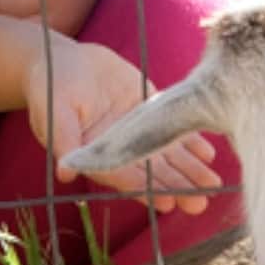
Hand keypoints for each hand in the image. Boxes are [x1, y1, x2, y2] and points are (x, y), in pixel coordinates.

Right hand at [22, 40, 222, 214]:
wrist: (63, 61)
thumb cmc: (51, 87)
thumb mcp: (53, 111)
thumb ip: (62, 139)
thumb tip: (64, 172)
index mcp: (96, 156)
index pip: (124, 177)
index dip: (146, 190)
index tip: (167, 202)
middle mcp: (120, 149)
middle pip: (152, 173)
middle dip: (177, 187)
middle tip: (200, 203)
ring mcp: (137, 131)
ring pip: (167, 155)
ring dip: (190, 171)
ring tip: (212, 183)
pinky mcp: (149, 110)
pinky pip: (173, 128)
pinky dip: (190, 141)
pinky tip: (209, 153)